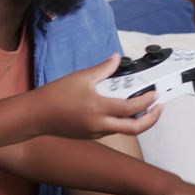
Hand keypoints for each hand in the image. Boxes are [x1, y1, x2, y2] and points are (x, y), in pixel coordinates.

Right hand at [33, 54, 161, 139]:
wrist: (36, 115)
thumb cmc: (54, 97)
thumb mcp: (81, 77)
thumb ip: (102, 69)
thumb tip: (115, 59)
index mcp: (99, 108)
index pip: (132, 108)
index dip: (148, 101)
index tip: (155, 94)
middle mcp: (100, 124)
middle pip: (135, 128)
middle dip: (151, 119)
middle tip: (158, 108)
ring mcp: (95, 132)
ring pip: (124, 130)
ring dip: (137, 120)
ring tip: (142, 106)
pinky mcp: (90, 135)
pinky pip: (112, 130)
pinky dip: (121, 122)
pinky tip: (120, 110)